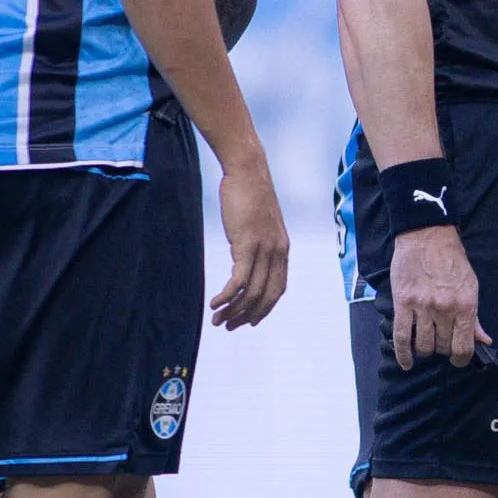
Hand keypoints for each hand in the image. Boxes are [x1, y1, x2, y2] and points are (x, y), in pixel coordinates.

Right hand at [209, 163, 289, 328]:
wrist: (248, 171)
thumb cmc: (250, 194)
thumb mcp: (259, 224)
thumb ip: (257, 244)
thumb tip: (244, 258)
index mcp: (282, 249)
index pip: (278, 289)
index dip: (264, 309)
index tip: (249, 320)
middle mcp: (277, 252)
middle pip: (266, 296)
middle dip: (247, 316)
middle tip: (229, 326)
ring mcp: (264, 249)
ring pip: (252, 292)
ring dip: (233, 310)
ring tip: (217, 319)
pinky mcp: (247, 245)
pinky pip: (239, 280)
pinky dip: (227, 296)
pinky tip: (215, 303)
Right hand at [388, 223, 487, 366]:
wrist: (428, 236)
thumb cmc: (452, 261)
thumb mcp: (471, 287)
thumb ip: (475, 317)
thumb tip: (484, 340)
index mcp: (466, 305)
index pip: (464, 346)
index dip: (461, 359)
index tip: (458, 360)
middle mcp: (445, 309)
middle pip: (443, 347)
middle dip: (443, 349)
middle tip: (441, 341)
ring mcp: (423, 306)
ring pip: (423, 345)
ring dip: (425, 348)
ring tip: (426, 341)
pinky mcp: (403, 302)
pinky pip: (401, 336)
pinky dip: (403, 354)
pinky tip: (406, 362)